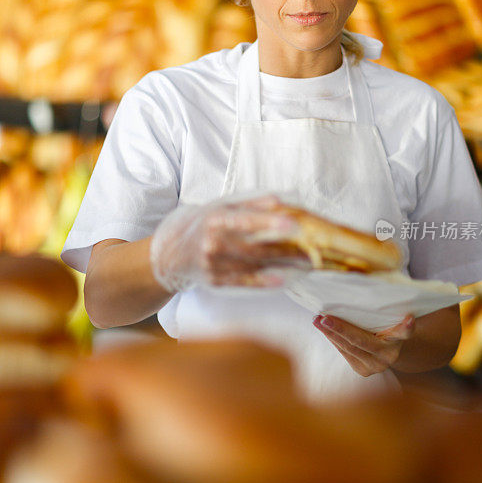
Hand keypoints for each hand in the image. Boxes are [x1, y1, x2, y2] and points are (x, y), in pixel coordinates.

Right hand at [150, 194, 307, 292]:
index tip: (293, 223)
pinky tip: (282, 279)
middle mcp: (213, 243)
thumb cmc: (200, 225)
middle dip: (286, 249)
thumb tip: (279, 200)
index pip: (246, 220)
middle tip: (312, 249)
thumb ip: (250, 204)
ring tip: (306, 263)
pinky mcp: (215, 281)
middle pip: (255, 247)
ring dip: (282, 265)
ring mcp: (214, 265)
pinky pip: (243, 282)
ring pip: (253, 265)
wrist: (169, 254)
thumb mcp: (220, 207)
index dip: (269, 221)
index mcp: (215, 220)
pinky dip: (263, 281)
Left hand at [312, 313, 415, 376]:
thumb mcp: (389, 319)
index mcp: (399, 339)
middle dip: (340, 329)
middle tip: (324, 318)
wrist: (390, 351)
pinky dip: (333, 339)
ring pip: (349, 348)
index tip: (409, 319)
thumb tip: (361, 290)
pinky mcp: (363, 371)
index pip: (404, 332)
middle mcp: (389, 355)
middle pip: (362, 341)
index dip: (406, 327)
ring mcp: (376, 366)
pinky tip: (323, 329)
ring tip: (317, 320)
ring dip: (330, 334)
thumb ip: (381, 313)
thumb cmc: (387, 327)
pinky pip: (345, 353)